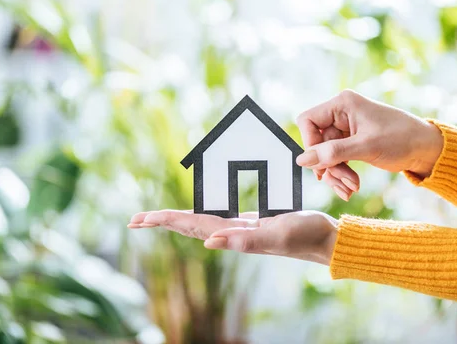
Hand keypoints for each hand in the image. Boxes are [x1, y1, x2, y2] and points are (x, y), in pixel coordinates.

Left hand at [128, 210, 337, 265]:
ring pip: (199, 222)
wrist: (324, 240)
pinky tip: (197, 214)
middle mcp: (231, 234)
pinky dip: (200, 214)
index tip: (140, 219)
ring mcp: (238, 230)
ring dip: (176, 219)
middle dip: (160, 222)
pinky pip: (216, 217)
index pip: (190, 225)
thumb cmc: (305, 235)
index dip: (165, 220)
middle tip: (133, 220)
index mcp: (232, 235)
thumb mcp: (276, 235)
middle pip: (187, 225)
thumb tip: (209, 243)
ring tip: (155, 218)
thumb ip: (245, 240)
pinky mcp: (249, 224)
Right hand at [296, 90, 443, 199]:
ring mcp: (346, 129)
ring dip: (336, 174)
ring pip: (325, 155)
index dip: (310, 144)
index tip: (322, 164)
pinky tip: (351, 188)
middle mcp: (341, 113)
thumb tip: (302, 160)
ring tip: (351, 188)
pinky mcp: (351, 142)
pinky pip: (335, 160)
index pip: (308, 121)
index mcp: (343, 104)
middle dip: (329, 166)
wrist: (427, 149)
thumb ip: (332, 153)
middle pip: (317, 142)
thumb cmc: (402, 140)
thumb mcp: (366, 147)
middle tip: (344, 182)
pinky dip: (341, 175)